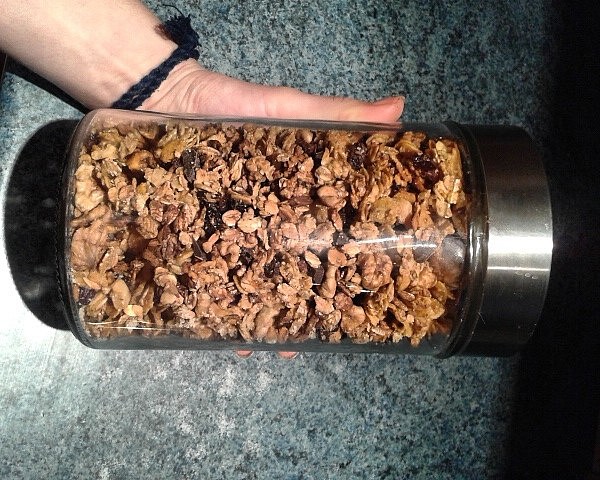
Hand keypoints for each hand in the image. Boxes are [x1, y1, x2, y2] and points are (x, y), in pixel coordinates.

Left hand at [141, 60, 403, 358]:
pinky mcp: (189, 233)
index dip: (342, 271)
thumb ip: (337, 114)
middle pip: (287, 269)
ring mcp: (225, 231)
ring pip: (247, 281)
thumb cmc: (232, 103)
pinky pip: (200, 274)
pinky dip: (209, 303)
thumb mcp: (287, 108)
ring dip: (259, 314)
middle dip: (301, 305)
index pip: (325, 241)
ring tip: (269, 344)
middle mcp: (263, 222)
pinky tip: (217, 332)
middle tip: (313, 337)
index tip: (358, 301)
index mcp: (293, 200)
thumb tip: (399, 108)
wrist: (164, 96)